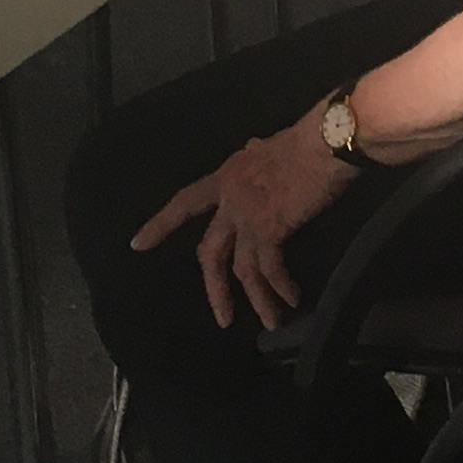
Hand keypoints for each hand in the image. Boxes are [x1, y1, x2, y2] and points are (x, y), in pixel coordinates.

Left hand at [131, 109, 355, 331]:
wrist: (325, 142)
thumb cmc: (304, 141)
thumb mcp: (268, 148)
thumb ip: (257, 158)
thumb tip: (255, 151)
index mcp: (227, 176)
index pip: (185, 202)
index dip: (161, 224)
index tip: (136, 246)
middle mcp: (230, 198)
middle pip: (210, 252)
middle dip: (215, 289)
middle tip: (222, 319)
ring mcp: (246, 215)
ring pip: (242, 270)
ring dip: (258, 300)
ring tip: (271, 322)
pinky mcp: (269, 228)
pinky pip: (269, 269)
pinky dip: (280, 288)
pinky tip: (292, 297)